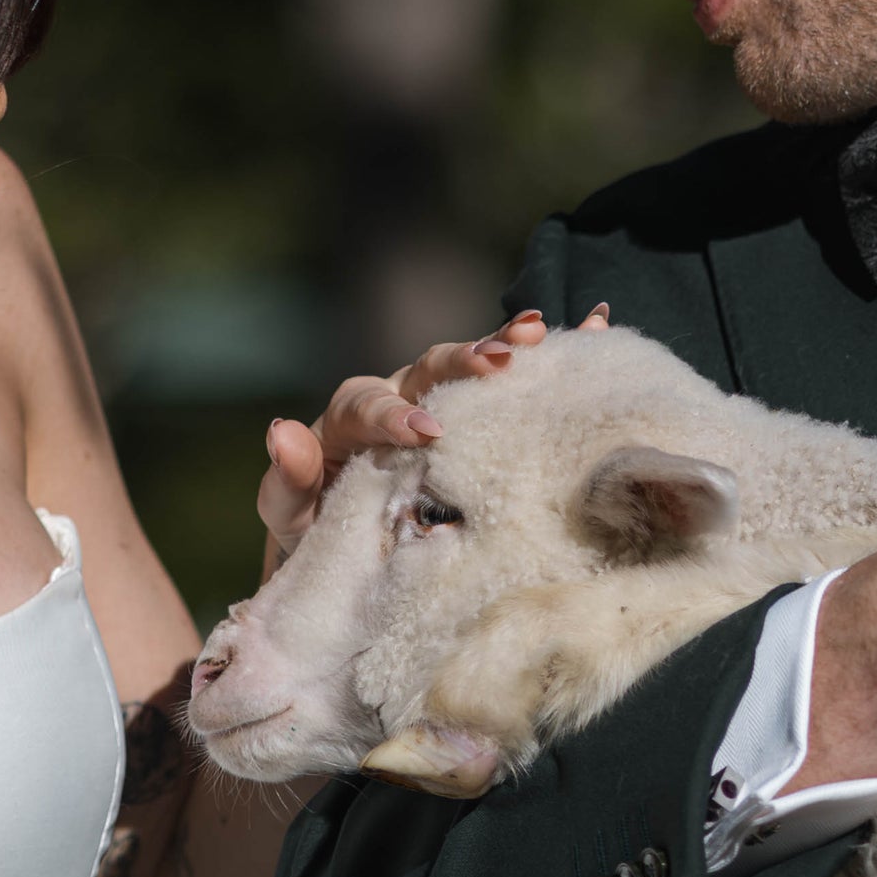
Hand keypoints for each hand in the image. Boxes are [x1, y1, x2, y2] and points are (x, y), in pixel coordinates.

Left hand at [253, 305, 608, 573]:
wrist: (345, 553)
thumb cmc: (315, 537)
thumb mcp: (291, 516)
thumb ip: (286, 481)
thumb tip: (281, 431)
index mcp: (350, 419)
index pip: (369, 404)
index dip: (395, 415)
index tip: (426, 433)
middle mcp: (396, 400)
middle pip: (427, 369)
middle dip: (463, 360)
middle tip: (499, 358)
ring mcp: (439, 406)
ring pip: (470, 369)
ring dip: (505, 347)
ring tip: (540, 332)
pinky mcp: (477, 419)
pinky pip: (512, 382)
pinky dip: (552, 353)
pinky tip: (596, 324)